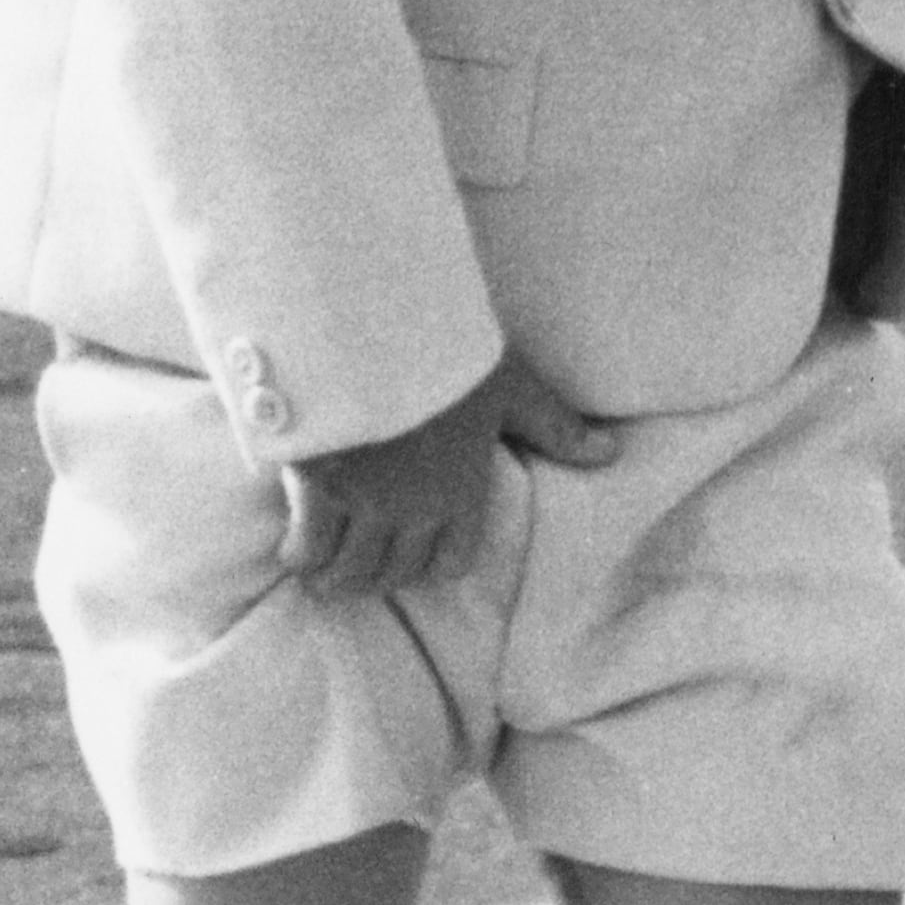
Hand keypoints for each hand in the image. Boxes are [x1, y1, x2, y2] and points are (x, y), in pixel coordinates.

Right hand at [279, 346, 616, 602]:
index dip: (433, 562)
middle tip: (361, 565)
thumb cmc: (448, 352)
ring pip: (348, 574)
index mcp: (463, 492)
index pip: (452, 562)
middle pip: (394, 575)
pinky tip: (294, 552)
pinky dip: (298, 557)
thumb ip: (554, 426)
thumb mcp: (512, 386)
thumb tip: (610, 453)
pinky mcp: (315, 491)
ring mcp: (364, 506)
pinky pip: (305, 551)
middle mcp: (415, 512)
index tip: (416, 555)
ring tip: (323, 573)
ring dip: (336, 579)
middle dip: (380, 575)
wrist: (377, 325)